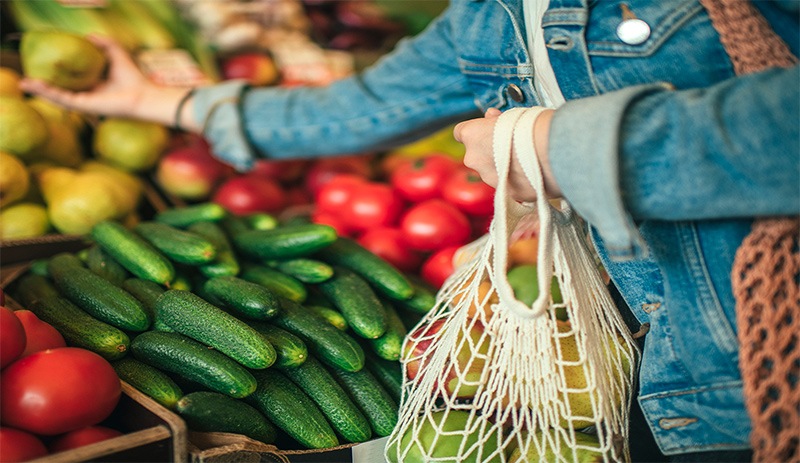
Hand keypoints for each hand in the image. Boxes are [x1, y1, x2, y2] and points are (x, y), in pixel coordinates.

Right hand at [19, 35, 193, 128]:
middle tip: (27, 77)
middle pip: (60, 89)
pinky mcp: (85, 106)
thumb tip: (88, 36)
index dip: (55, 73)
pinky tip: (37, 86)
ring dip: (40, 90)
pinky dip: (49, 93)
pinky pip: (63, 99)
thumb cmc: (133, 76)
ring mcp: (84, 102)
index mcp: (93, 84)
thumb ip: (104, 43)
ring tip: (25, 83)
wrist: (142, 94)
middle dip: (42, 85)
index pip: (70, 79)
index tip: (42, 64)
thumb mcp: (116, 53)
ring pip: (57, 96)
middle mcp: (87, 94)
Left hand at [453, 107, 559, 201]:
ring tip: (528, 159)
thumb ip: (497, 119)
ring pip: (492, 172)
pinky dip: (517, 181)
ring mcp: (489, 179)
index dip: (475, 131)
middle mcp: (475, 159)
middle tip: (513, 144)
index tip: (487, 130)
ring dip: (504, 167)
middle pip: (477, 154)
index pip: (461, 132)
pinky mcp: (506, 194)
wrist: (556, 152)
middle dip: (490, 151)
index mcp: (472, 136)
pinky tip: (533, 172)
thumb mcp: (513, 114)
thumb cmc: (536, 127)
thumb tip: (491, 117)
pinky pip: (508, 186)